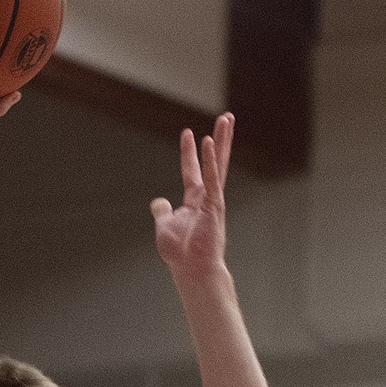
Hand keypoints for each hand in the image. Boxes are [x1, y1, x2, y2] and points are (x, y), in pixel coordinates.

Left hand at [151, 114, 233, 286]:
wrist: (192, 269)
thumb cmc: (180, 253)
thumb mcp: (164, 226)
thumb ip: (162, 212)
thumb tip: (158, 201)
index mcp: (193, 201)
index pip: (191, 170)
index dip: (189, 152)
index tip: (188, 133)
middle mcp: (206, 196)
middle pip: (214, 161)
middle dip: (219, 139)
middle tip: (225, 117)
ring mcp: (213, 199)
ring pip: (219, 164)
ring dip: (222, 141)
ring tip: (227, 119)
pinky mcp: (216, 205)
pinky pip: (213, 178)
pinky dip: (211, 160)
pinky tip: (210, 141)